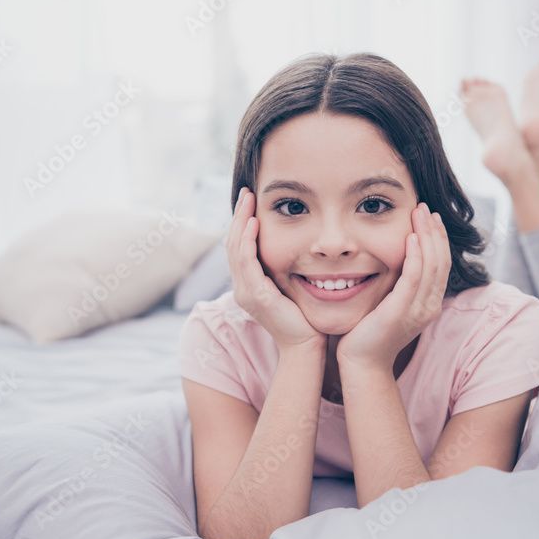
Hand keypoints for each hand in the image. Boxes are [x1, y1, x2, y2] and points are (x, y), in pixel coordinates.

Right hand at [227, 188, 326, 352]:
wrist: (305, 347)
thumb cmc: (305, 320)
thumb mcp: (291, 289)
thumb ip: (286, 271)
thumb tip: (298, 248)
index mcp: (248, 286)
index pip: (238, 248)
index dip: (241, 223)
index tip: (250, 201)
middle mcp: (242, 288)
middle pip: (232, 244)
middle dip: (238, 216)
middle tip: (246, 192)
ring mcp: (246, 293)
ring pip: (235, 249)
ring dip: (240, 222)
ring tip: (247, 200)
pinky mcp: (256, 296)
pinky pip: (246, 262)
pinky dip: (248, 241)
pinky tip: (252, 223)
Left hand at [337, 202, 450, 369]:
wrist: (362, 362)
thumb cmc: (371, 332)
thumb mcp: (392, 304)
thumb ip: (400, 284)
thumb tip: (398, 259)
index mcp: (430, 304)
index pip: (442, 264)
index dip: (438, 239)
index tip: (430, 217)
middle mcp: (430, 306)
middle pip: (441, 261)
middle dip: (434, 231)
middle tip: (425, 208)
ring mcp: (418, 310)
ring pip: (431, 265)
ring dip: (426, 236)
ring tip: (419, 214)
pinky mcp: (400, 311)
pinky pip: (413, 278)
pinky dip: (414, 255)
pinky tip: (410, 237)